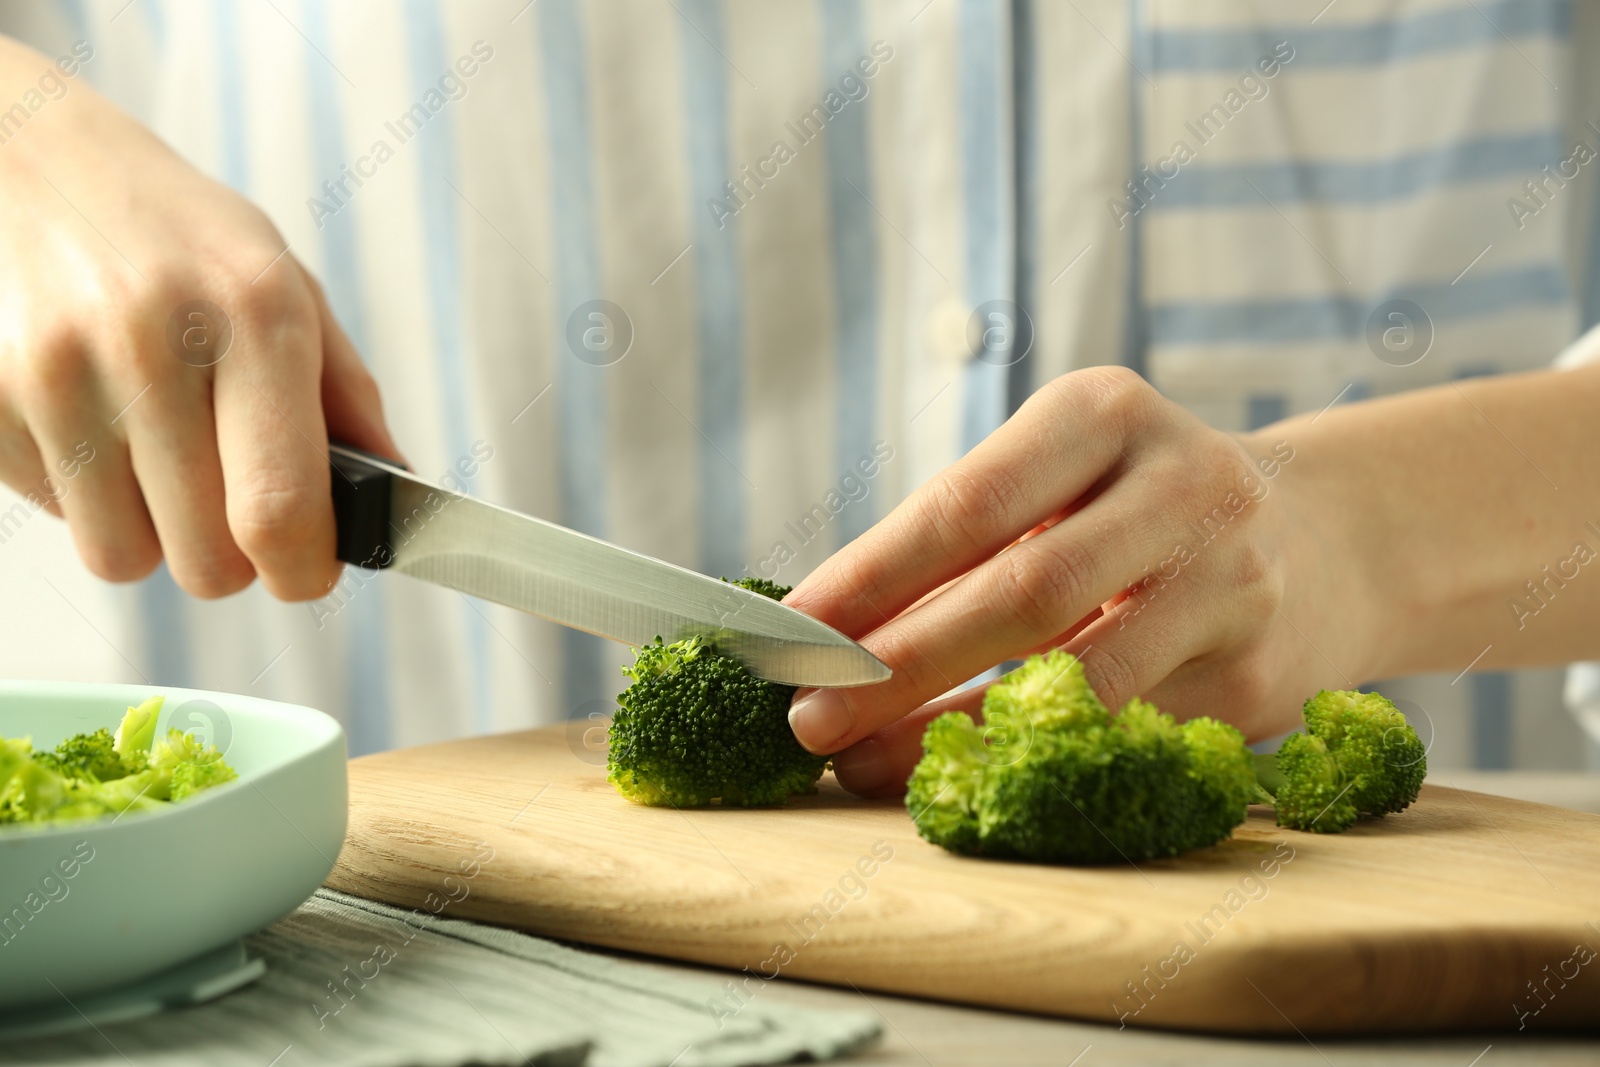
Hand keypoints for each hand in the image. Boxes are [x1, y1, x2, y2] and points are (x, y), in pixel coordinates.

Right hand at [0, 36, 396, 598]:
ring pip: (124, 557)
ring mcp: (58, 371)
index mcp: (256, 314)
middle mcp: (154, 342)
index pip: (278, 511)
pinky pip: (57, 518)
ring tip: (160, 454)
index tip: (307, 570)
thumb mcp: (288, 286)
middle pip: (206, 562)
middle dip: (231, 556)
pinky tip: (97, 423)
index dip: (302, 572)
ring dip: (154, 532)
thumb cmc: (183, 237)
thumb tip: (394, 502)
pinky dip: (86, 496)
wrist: (34, 161)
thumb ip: (348, 400)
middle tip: (231, 503)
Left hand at [784, 366, 1375, 795]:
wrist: (1328, 540)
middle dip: (900, 665)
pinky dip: (1033, 756)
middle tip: (811, 719)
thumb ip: (969, 539)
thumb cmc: (1138, 508)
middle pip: (1023, 589)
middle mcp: (1185, 483)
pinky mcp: (1257, 677)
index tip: (793, 633)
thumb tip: (831, 633)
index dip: (872, 574)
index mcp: (1106, 413)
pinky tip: (970, 772)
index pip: (969, 500)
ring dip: (955, 731)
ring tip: (865, 764)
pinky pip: (1124, 731)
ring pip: (1079, 677)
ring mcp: (1233, 582)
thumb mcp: (1066, 480)